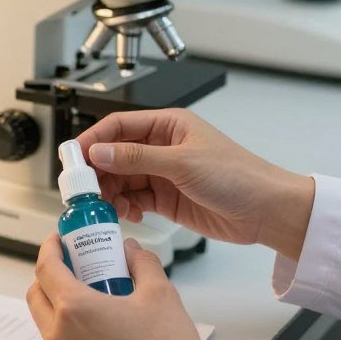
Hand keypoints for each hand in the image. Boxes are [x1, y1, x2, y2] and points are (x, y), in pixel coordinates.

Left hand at [26, 235, 204, 339]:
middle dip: (50, 276)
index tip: (58, 241)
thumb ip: (141, 263)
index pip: (45, 268)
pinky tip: (98, 332)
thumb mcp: (161, 293)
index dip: (49, 249)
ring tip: (91, 300)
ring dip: (58, 306)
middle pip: (37, 295)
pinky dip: (69, 334)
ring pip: (46, 324)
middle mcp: (59, 337)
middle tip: (75, 267)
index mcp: (74, 309)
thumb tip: (130, 251)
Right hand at [77, 108, 313, 260]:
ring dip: (111, 193)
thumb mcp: (182, 163)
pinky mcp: (167, 198)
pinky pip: (134, 199)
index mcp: (168, 125)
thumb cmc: (238, 176)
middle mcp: (163, 146)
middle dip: (99, 172)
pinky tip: (128, 214)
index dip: (94, 140)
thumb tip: (100, 152)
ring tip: (108, 206)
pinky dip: (125, 206)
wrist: (266, 210)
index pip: (119, 126)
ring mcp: (164, 173)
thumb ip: (137, 158)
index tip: (74, 158)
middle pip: (115, 155)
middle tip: (85, 190)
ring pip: (122, 179)